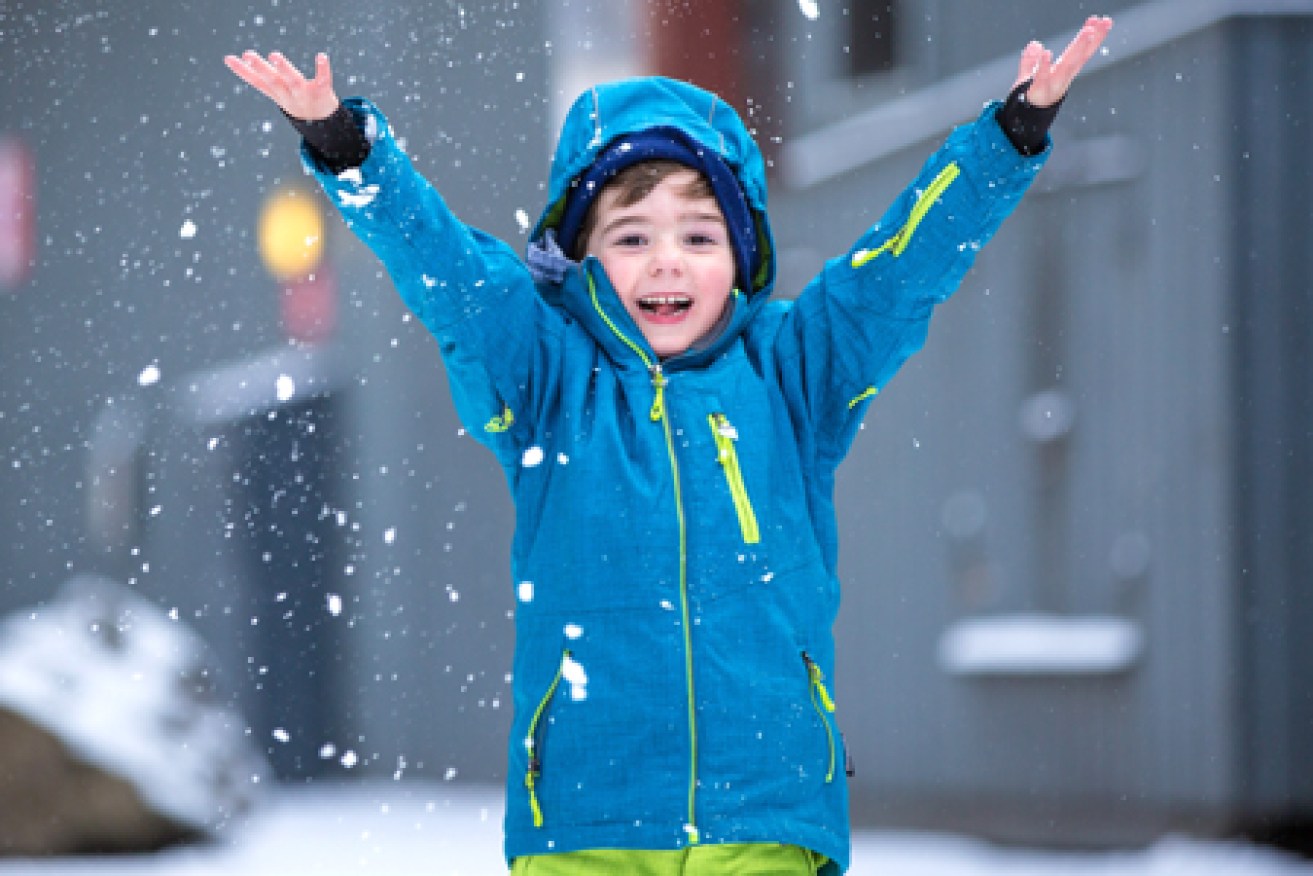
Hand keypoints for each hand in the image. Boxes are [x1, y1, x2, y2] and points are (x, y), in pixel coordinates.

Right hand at [223, 51, 339, 120]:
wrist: (323, 125)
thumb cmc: (296, 100)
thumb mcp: (275, 91)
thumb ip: (258, 76)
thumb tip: (227, 59)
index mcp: (276, 92)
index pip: (257, 82)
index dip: (243, 71)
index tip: (229, 58)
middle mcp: (288, 94)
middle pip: (273, 81)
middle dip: (261, 68)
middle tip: (248, 54)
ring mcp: (305, 94)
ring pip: (294, 82)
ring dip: (284, 69)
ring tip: (274, 56)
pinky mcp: (322, 92)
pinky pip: (323, 80)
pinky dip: (323, 69)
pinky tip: (322, 56)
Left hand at [1013, 16, 1113, 107]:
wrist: (1023, 118)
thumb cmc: (1030, 97)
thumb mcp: (1030, 75)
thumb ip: (1030, 60)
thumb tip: (1035, 44)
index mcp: (1064, 71)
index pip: (1082, 52)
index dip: (1094, 37)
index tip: (1104, 21)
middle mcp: (1062, 77)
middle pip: (1079, 56)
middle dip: (1090, 40)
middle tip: (1102, 22)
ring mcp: (1052, 84)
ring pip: (1067, 65)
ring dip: (1078, 48)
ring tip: (1088, 31)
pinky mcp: (1038, 90)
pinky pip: (1042, 77)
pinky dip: (1044, 66)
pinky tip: (1046, 52)